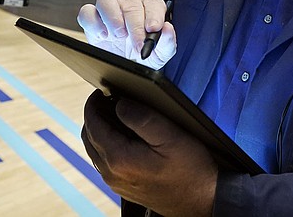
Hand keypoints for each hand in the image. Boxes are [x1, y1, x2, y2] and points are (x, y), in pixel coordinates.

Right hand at [77, 0, 175, 68]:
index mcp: (149, 9)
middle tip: (137, 43)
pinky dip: (93, 23)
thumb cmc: (144, 54)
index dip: (154, 14)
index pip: (153, 3)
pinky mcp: (93, 20)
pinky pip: (87, 12)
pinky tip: (103, 36)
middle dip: (135, 25)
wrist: (127, 66)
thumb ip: (167, 42)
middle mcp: (129, 6)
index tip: (153, 28)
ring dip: (113, 17)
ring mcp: (110, 11)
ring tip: (119, 35)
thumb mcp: (160, 54)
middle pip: (130, 4)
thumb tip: (167, 29)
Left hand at [82, 90, 217, 215]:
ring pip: (96, 152)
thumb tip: (120, 104)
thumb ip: (143, 118)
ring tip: (116, 114)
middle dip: (94, 116)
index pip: (93, 126)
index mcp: (119, 158)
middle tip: (107, 99)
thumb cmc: (191, 170)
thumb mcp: (171, 136)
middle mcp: (112, 174)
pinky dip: (108, 146)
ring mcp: (117, 184)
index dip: (93, 105)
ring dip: (100, 131)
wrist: (203, 201)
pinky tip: (126, 137)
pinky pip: (106, 163)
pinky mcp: (125, 189)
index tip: (100, 91)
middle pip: (89, 139)